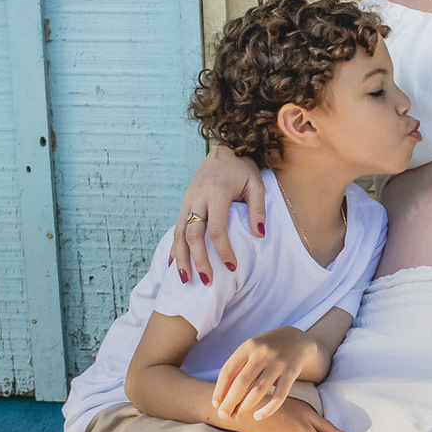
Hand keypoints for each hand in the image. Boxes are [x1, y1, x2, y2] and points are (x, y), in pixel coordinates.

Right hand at [171, 145, 265, 285]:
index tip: (232, 266)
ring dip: (181, 258)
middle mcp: (198, 197)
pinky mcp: (184, 203)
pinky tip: (173, 263)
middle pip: (193, 234)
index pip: (216, 228)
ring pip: (179, 233)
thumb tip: (259, 234)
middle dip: (198, 260)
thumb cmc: (242, 169)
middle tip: (206, 281)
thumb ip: (258, 209)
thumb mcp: (256, 184)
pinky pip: (175, 227)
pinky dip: (173, 247)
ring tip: (185, 279)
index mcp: (217, 192)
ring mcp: (188, 200)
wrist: (223, 150)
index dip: (223, 250)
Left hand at [213, 328, 318, 421]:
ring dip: (245, 407)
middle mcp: (263, 353)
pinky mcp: (292, 373)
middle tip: (224, 415)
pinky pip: (279, 396)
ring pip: (258, 391)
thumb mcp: (251, 350)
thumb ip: (238, 368)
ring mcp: (278, 363)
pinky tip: (258, 417)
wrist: (297, 339)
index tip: (216, 405)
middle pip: (241, 382)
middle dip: (229, 402)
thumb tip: (222, 397)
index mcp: (249, 346)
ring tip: (236, 417)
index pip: (228, 371)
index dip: (219, 390)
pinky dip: (268, 409)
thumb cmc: (266, 349)